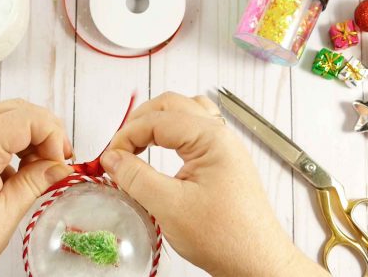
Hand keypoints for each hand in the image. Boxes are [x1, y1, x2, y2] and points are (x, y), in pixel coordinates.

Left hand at [0, 99, 73, 275]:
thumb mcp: (1, 219)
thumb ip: (33, 184)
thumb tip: (58, 166)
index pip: (25, 117)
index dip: (52, 134)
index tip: (60, 162)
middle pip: (15, 110)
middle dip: (45, 130)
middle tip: (58, 160)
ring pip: (3, 120)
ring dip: (29, 137)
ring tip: (41, 168)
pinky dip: (13, 146)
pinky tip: (19, 174)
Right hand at [101, 92, 328, 275]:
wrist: (257, 261)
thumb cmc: (225, 237)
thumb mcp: (170, 207)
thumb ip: (135, 177)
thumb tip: (111, 158)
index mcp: (211, 138)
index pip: (158, 120)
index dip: (127, 135)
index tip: (110, 158)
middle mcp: (220, 135)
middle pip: (171, 106)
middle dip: (139, 122)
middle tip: (120, 148)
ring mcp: (224, 147)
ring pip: (184, 113)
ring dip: (157, 122)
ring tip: (138, 143)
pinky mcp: (222, 161)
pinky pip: (194, 131)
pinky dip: (172, 134)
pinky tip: (162, 149)